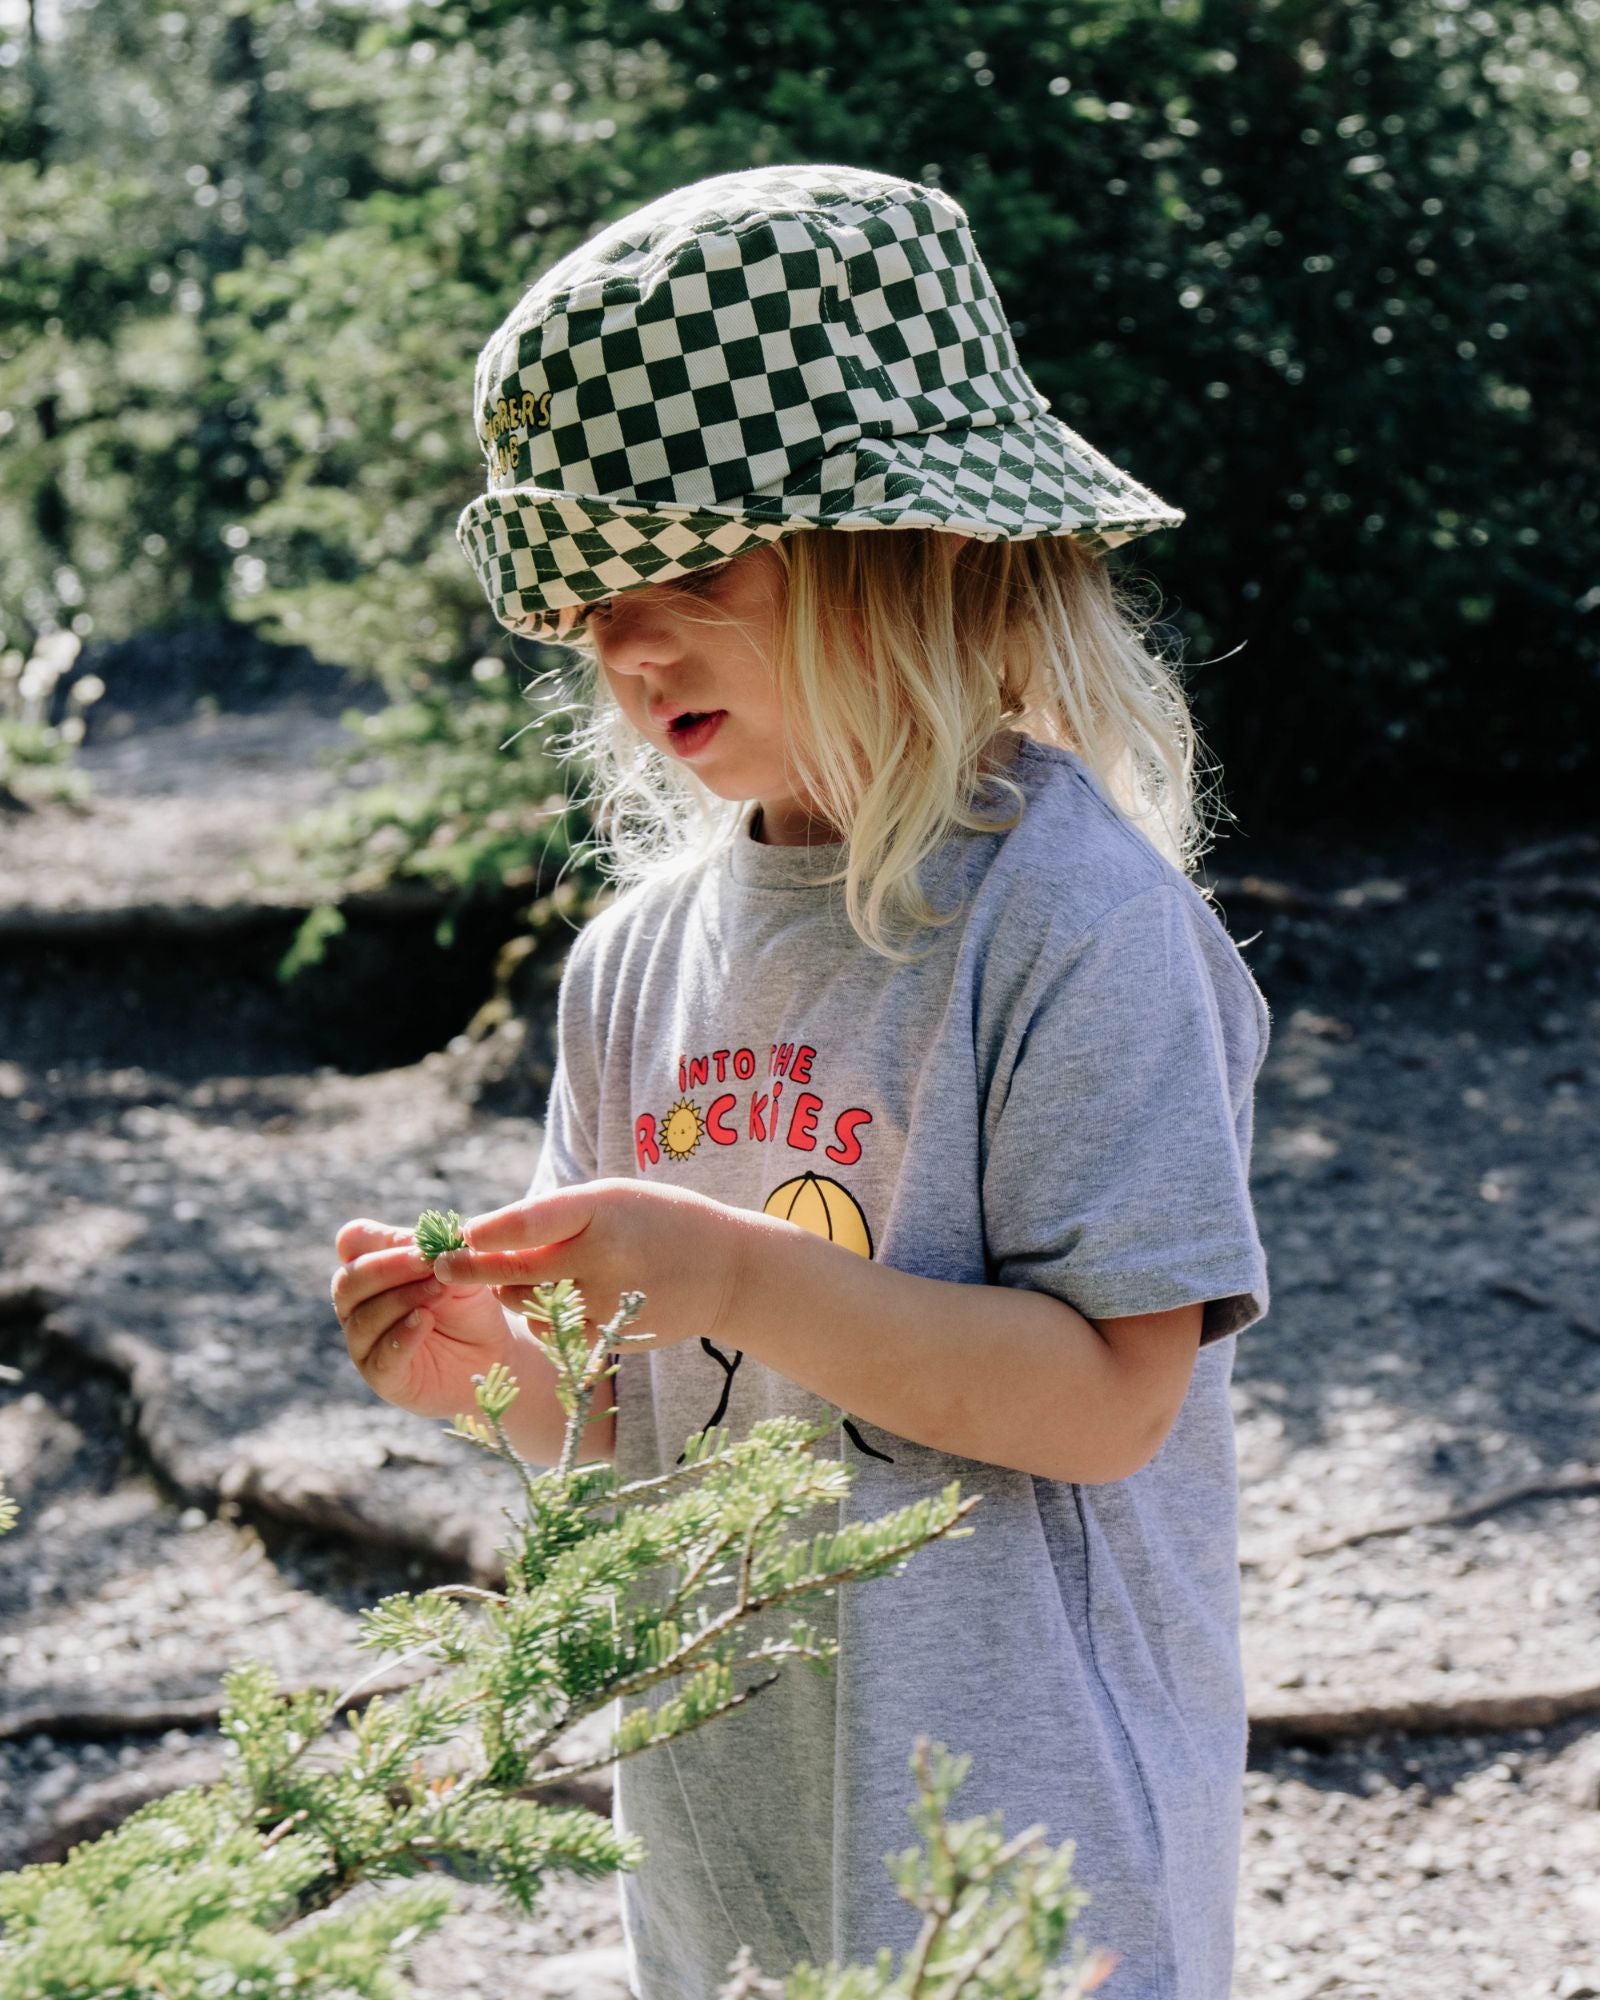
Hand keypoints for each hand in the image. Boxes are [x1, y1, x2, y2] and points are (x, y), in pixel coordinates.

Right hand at [331, 1217, 520, 1419]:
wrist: (491, 1354)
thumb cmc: (468, 1306)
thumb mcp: (460, 1272)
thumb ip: (445, 1254)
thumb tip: (440, 1237)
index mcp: (370, 1270)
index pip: (352, 1243)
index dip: (376, 1239)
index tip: (417, 1240)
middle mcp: (357, 1306)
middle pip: (349, 1282)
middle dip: (389, 1268)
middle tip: (427, 1261)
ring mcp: (365, 1344)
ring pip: (365, 1318)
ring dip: (403, 1299)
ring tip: (439, 1290)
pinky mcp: (382, 1377)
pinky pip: (381, 1357)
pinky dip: (401, 1336)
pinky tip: (424, 1321)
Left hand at [430, 1178, 744, 1352]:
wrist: (726, 1271)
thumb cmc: (659, 1220)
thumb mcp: (613, 1197)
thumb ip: (556, 1215)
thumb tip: (487, 1235)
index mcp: (603, 1211)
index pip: (530, 1223)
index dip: (486, 1232)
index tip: (455, 1235)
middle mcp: (602, 1258)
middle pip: (517, 1270)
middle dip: (472, 1268)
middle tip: (441, 1265)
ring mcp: (606, 1302)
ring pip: (529, 1302)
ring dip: (513, 1288)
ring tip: (525, 1272)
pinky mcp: (609, 1334)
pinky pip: (553, 1329)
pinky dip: (545, 1314)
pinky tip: (565, 1296)